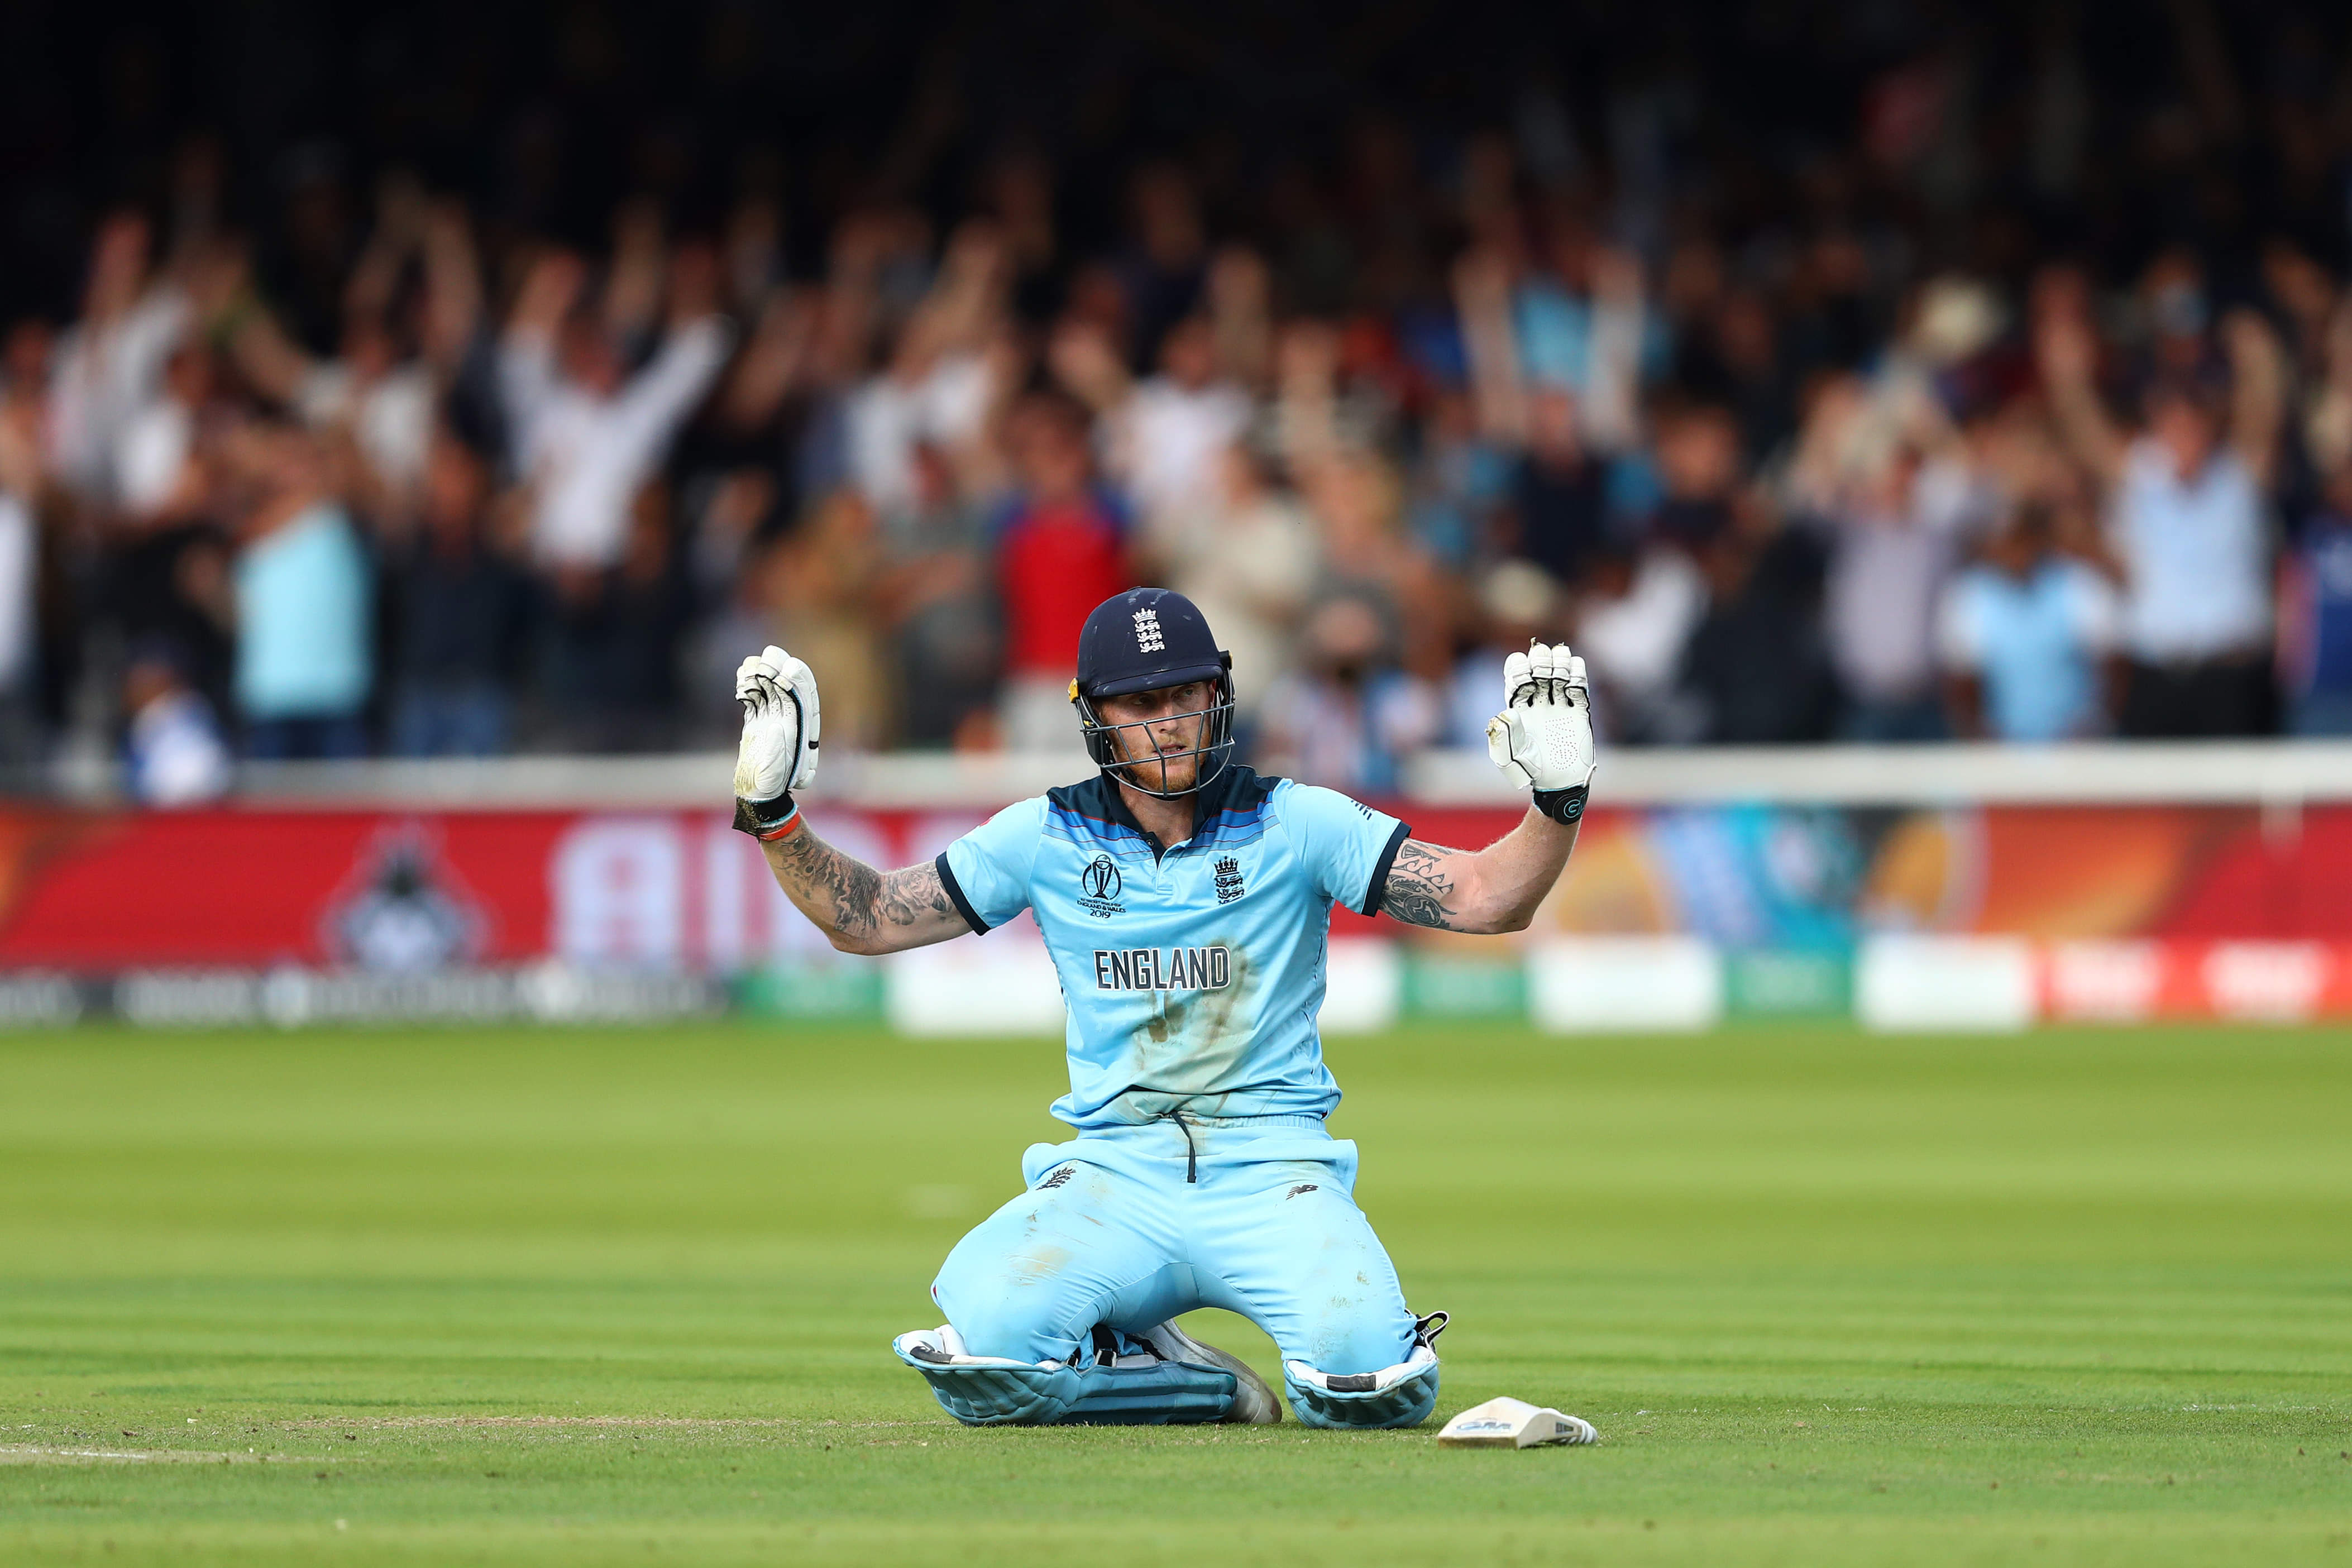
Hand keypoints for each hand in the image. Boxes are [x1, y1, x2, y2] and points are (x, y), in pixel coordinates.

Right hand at [734, 644, 819, 802]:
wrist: (757, 795)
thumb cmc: (771, 783)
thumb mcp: (778, 764)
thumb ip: (780, 743)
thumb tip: (779, 725)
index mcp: (802, 730)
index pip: (805, 700)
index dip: (799, 682)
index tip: (791, 665)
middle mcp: (789, 723)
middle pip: (787, 691)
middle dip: (779, 671)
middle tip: (771, 652)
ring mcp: (772, 721)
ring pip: (769, 693)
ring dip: (762, 675)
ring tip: (754, 660)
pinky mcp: (756, 724)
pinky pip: (754, 701)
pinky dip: (748, 687)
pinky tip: (743, 673)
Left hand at [1485, 642, 1594, 822]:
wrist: (1558, 782)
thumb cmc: (1530, 770)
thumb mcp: (1510, 756)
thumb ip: (1504, 736)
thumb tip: (1505, 714)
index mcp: (1518, 706)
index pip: (1516, 675)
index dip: (1518, 667)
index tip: (1522, 669)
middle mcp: (1538, 701)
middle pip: (1538, 668)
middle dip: (1540, 660)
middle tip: (1542, 665)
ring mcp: (1560, 704)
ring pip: (1559, 671)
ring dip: (1560, 662)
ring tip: (1560, 666)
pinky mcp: (1579, 710)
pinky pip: (1580, 686)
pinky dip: (1578, 675)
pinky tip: (1573, 677)